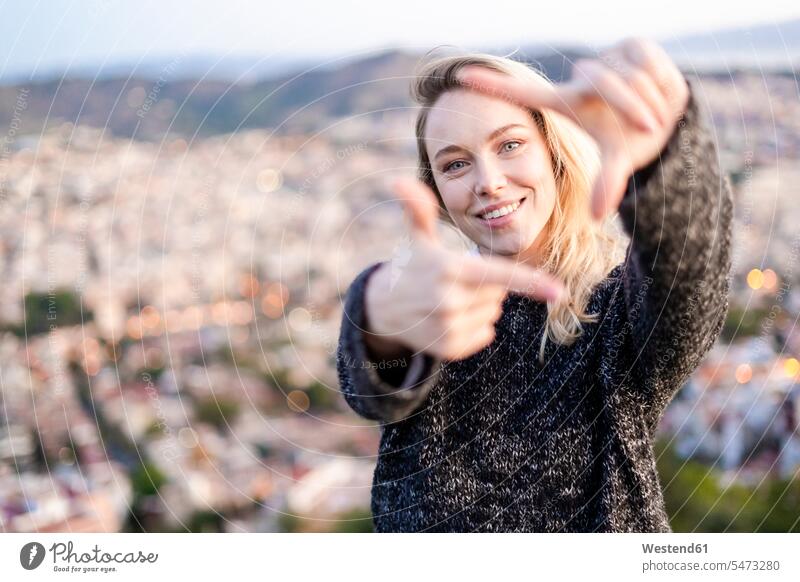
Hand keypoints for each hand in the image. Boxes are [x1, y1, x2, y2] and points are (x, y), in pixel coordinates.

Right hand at [364, 178, 563, 361]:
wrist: (382, 309)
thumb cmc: (412, 267)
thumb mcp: (417, 237)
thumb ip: (418, 208)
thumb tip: (396, 180)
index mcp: (448, 269)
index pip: (498, 275)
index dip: (532, 282)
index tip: (560, 291)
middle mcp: (449, 301)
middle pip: (499, 293)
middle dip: (487, 285)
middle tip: (457, 280)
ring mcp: (448, 327)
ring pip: (493, 315)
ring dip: (480, 307)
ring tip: (449, 299)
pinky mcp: (449, 349)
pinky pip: (485, 335)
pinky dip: (475, 327)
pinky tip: (449, 318)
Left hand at [457, 37, 689, 219]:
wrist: (671, 120)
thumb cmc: (633, 140)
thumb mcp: (619, 161)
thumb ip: (606, 184)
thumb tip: (596, 216)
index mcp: (568, 103)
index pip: (524, 92)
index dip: (493, 85)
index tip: (459, 74)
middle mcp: (581, 78)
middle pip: (598, 81)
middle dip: (631, 107)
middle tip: (650, 127)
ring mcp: (606, 58)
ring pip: (627, 73)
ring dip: (649, 100)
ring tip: (655, 115)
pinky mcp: (633, 43)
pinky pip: (649, 61)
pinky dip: (664, 84)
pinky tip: (663, 93)